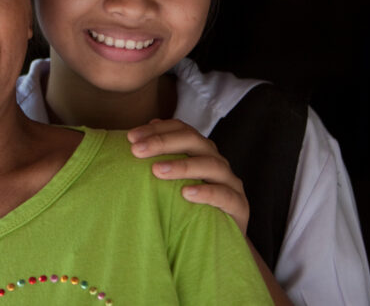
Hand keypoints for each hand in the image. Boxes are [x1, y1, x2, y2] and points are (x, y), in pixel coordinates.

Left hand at [127, 119, 248, 232]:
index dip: (156, 130)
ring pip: (210, 165)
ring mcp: (230, 182)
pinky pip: (224, 195)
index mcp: (200, 151)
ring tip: (157, 171)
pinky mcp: (239, 205)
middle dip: (163, 142)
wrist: (220, 241)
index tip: (130, 137)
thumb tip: (135, 139)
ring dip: (182, 165)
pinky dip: (205, 192)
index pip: (181, 129)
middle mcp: (215, 161)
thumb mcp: (172, 182)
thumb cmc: (190, 207)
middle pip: (194, 141)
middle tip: (137, 151)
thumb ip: (158, 160)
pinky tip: (185, 193)